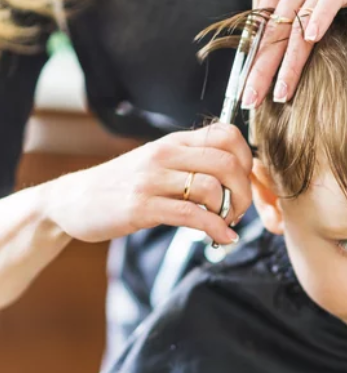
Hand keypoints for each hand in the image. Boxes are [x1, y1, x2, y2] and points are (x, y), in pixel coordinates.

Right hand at [45, 123, 252, 244]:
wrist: (74, 199)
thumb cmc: (124, 183)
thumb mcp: (159, 162)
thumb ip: (192, 161)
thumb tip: (236, 173)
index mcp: (174, 141)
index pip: (227, 134)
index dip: (247, 159)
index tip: (245, 182)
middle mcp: (165, 154)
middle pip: (228, 163)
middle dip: (244, 192)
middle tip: (238, 210)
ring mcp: (152, 179)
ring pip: (212, 188)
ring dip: (229, 212)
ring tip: (224, 224)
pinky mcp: (141, 206)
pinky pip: (191, 216)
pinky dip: (215, 229)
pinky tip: (221, 238)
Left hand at [210, 0, 346, 106]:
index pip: (258, 30)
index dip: (250, 62)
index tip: (243, 92)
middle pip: (272, 34)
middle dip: (261, 71)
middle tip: (252, 101)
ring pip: (298, 26)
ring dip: (289, 62)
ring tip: (281, 93)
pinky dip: (321, 17)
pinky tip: (314, 39)